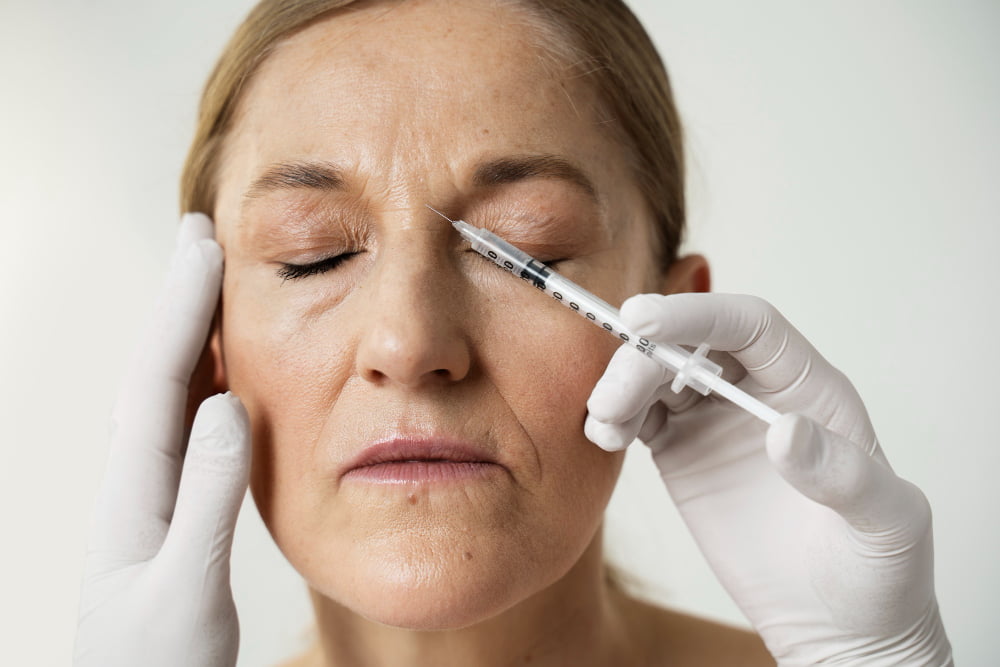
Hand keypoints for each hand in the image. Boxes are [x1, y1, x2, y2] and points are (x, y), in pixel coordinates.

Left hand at [74, 213, 250, 666]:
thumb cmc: (156, 665)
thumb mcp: (186, 590)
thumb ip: (207, 498)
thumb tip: (228, 405)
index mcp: (135, 493)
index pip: (159, 380)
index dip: (182, 308)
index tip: (205, 246)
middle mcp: (136, 482)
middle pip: (156, 370)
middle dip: (179, 300)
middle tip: (203, 237)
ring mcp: (151, 496)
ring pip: (168, 393)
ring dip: (189, 331)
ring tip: (213, 284)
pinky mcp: (172, 512)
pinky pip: (186, 426)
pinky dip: (204, 382)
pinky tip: (222, 373)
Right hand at [586, 293, 951, 665]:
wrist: (835, 626)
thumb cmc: (876, 572)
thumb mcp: (885, 524)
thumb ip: (842, 475)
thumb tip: (783, 430)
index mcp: (809, 388)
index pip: (750, 326)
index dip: (698, 315)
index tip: (645, 320)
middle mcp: (758, 393)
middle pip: (690, 344)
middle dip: (643, 359)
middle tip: (612, 400)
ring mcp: (715, 421)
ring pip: (656, 374)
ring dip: (620, 386)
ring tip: (606, 426)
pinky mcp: (682, 452)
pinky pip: (640, 415)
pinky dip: (613, 417)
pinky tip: (605, 436)